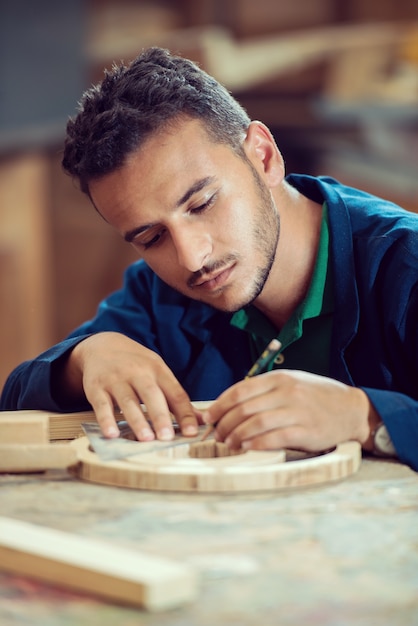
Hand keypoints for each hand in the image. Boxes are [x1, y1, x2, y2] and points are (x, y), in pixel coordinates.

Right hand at [63, 332, 200, 440]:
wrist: (102, 346)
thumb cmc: (136, 365)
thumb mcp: (158, 372)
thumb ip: (177, 397)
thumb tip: (203, 420)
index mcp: (158, 370)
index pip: (175, 393)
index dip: (185, 413)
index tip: (191, 432)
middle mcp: (138, 373)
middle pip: (151, 395)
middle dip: (160, 416)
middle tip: (167, 437)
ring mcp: (116, 379)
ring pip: (128, 401)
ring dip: (137, 420)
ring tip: (146, 439)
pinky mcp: (96, 387)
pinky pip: (102, 405)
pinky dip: (106, 420)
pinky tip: (111, 434)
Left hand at [203, 369, 371, 451]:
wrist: (352, 409)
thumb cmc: (316, 397)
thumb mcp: (291, 383)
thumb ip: (265, 391)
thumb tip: (230, 406)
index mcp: (280, 378)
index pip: (240, 390)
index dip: (220, 405)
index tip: (208, 416)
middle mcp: (287, 392)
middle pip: (244, 408)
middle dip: (225, 423)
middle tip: (217, 435)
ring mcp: (297, 411)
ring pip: (256, 423)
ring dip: (237, 436)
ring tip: (228, 443)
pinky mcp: (306, 431)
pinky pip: (274, 438)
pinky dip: (256, 444)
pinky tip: (247, 448)